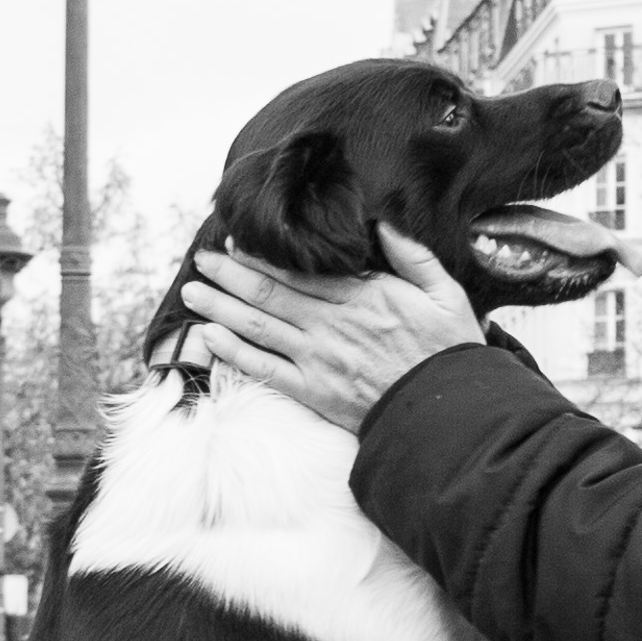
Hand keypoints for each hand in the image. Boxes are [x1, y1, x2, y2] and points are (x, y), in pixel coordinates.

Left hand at [179, 231, 485, 431]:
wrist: (448, 415)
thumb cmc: (449, 353)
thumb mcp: (444, 294)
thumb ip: (412, 257)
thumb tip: (383, 225)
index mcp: (362, 298)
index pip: (299, 272)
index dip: (262, 257)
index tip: (236, 243)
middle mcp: (331, 325)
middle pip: (269, 294)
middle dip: (229, 276)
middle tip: (201, 261)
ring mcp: (318, 360)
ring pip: (258, 327)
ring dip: (221, 308)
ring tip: (192, 293)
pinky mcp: (314, 392)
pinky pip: (265, 370)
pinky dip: (234, 353)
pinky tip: (211, 338)